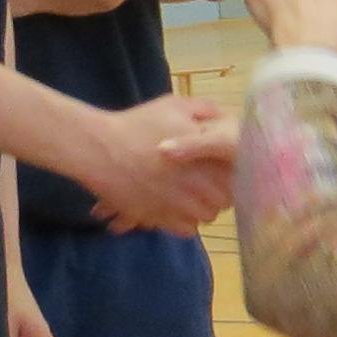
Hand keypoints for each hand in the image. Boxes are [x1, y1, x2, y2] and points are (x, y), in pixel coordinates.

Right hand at [90, 94, 230, 231]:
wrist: (101, 149)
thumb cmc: (137, 125)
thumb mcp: (174, 106)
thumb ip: (204, 110)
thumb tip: (224, 117)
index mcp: (205, 160)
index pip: (235, 178)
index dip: (230, 173)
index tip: (220, 167)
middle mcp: (197, 187)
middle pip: (224, 202)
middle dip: (218, 193)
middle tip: (204, 181)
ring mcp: (178, 206)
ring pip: (206, 217)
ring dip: (202, 208)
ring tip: (188, 194)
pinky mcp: (160, 219)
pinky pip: (187, 229)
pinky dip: (185, 222)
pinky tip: (175, 207)